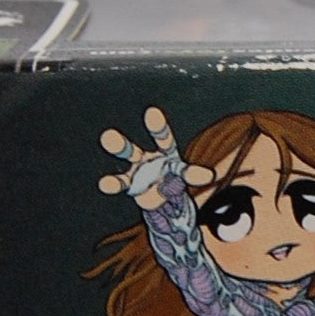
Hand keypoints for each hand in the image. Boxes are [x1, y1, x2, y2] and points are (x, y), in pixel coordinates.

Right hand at [97, 106, 213, 209]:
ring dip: (118, 148)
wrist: (167, 203)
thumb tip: (209, 175)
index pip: (162, 137)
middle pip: (134, 147)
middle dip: (122, 142)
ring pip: (126, 158)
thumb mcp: (186, 178)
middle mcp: (148, 158)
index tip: (151, 112)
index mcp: (165, 151)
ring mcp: (137, 171)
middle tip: (110, 133)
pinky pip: (121, 183)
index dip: (158, 127)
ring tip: (108, 139)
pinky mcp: (132, 186)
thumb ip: (193, 175)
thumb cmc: (176, 182)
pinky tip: (105, 184)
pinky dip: (113, 184)